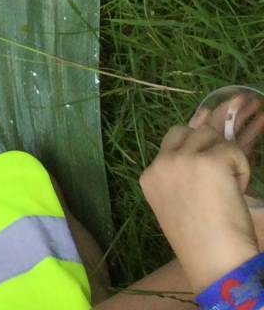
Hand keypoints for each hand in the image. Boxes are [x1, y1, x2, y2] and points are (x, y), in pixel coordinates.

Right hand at [140, 92, 263, 292]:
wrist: (213, 259)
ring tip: (231, 183)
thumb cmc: (199, 242)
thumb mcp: (178, 205)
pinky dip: (241, 167)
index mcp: (149, 176)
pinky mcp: (210, 162)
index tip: (208, 170)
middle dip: (207, 145)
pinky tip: (238, 190)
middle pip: (187, 131)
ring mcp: (183, 160)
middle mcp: (161, 163)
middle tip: (221, 174)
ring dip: (225, 154)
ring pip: (210, 134)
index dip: (194, 151)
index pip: (170, 143)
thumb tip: (201, 143)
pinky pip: (232, 150)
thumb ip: (182, 178)